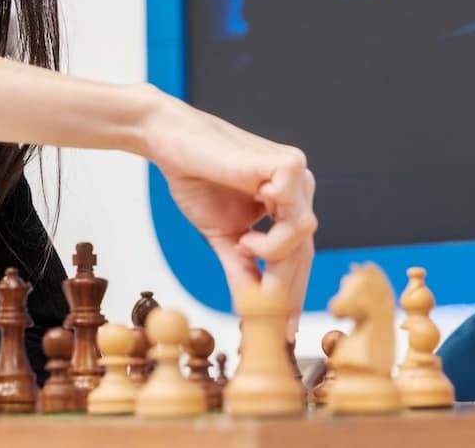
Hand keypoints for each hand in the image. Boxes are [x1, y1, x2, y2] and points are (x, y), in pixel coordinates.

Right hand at [136, 87, 316, 337]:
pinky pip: (295, 214)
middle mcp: (297, 186)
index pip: (297, 253)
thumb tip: (252, 310)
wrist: (169, 143)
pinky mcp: (286, 164)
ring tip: (244, 249)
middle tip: (270, 318)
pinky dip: (274, 235)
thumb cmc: (195, 179)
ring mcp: (296, 173)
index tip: (283, 331)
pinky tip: (247, 234)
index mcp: (285, 201)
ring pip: (305, 233)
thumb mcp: (222, 236)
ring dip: (275, 256)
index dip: (290, 292)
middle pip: (304, 248)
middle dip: (286, 287)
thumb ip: (241, 268)